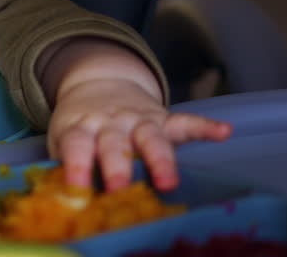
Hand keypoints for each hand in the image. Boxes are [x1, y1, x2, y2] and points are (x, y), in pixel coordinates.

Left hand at [48, 77, 231, 192]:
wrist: (98, 83)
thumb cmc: (80, 126)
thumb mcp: (64, 139)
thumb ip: (68, 166)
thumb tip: (69, 202)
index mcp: (82, 127)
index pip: (77, 145)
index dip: (76, 165)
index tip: (76, 187)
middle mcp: (110, 123)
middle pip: (115, 144)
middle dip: (118, 167)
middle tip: (119, 189)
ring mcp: (138, 120)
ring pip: (151, 138)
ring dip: (160, 159)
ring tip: (168, 181)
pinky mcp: (163, 118)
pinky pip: (185, 121)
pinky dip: (205, 126)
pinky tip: (223, 131)